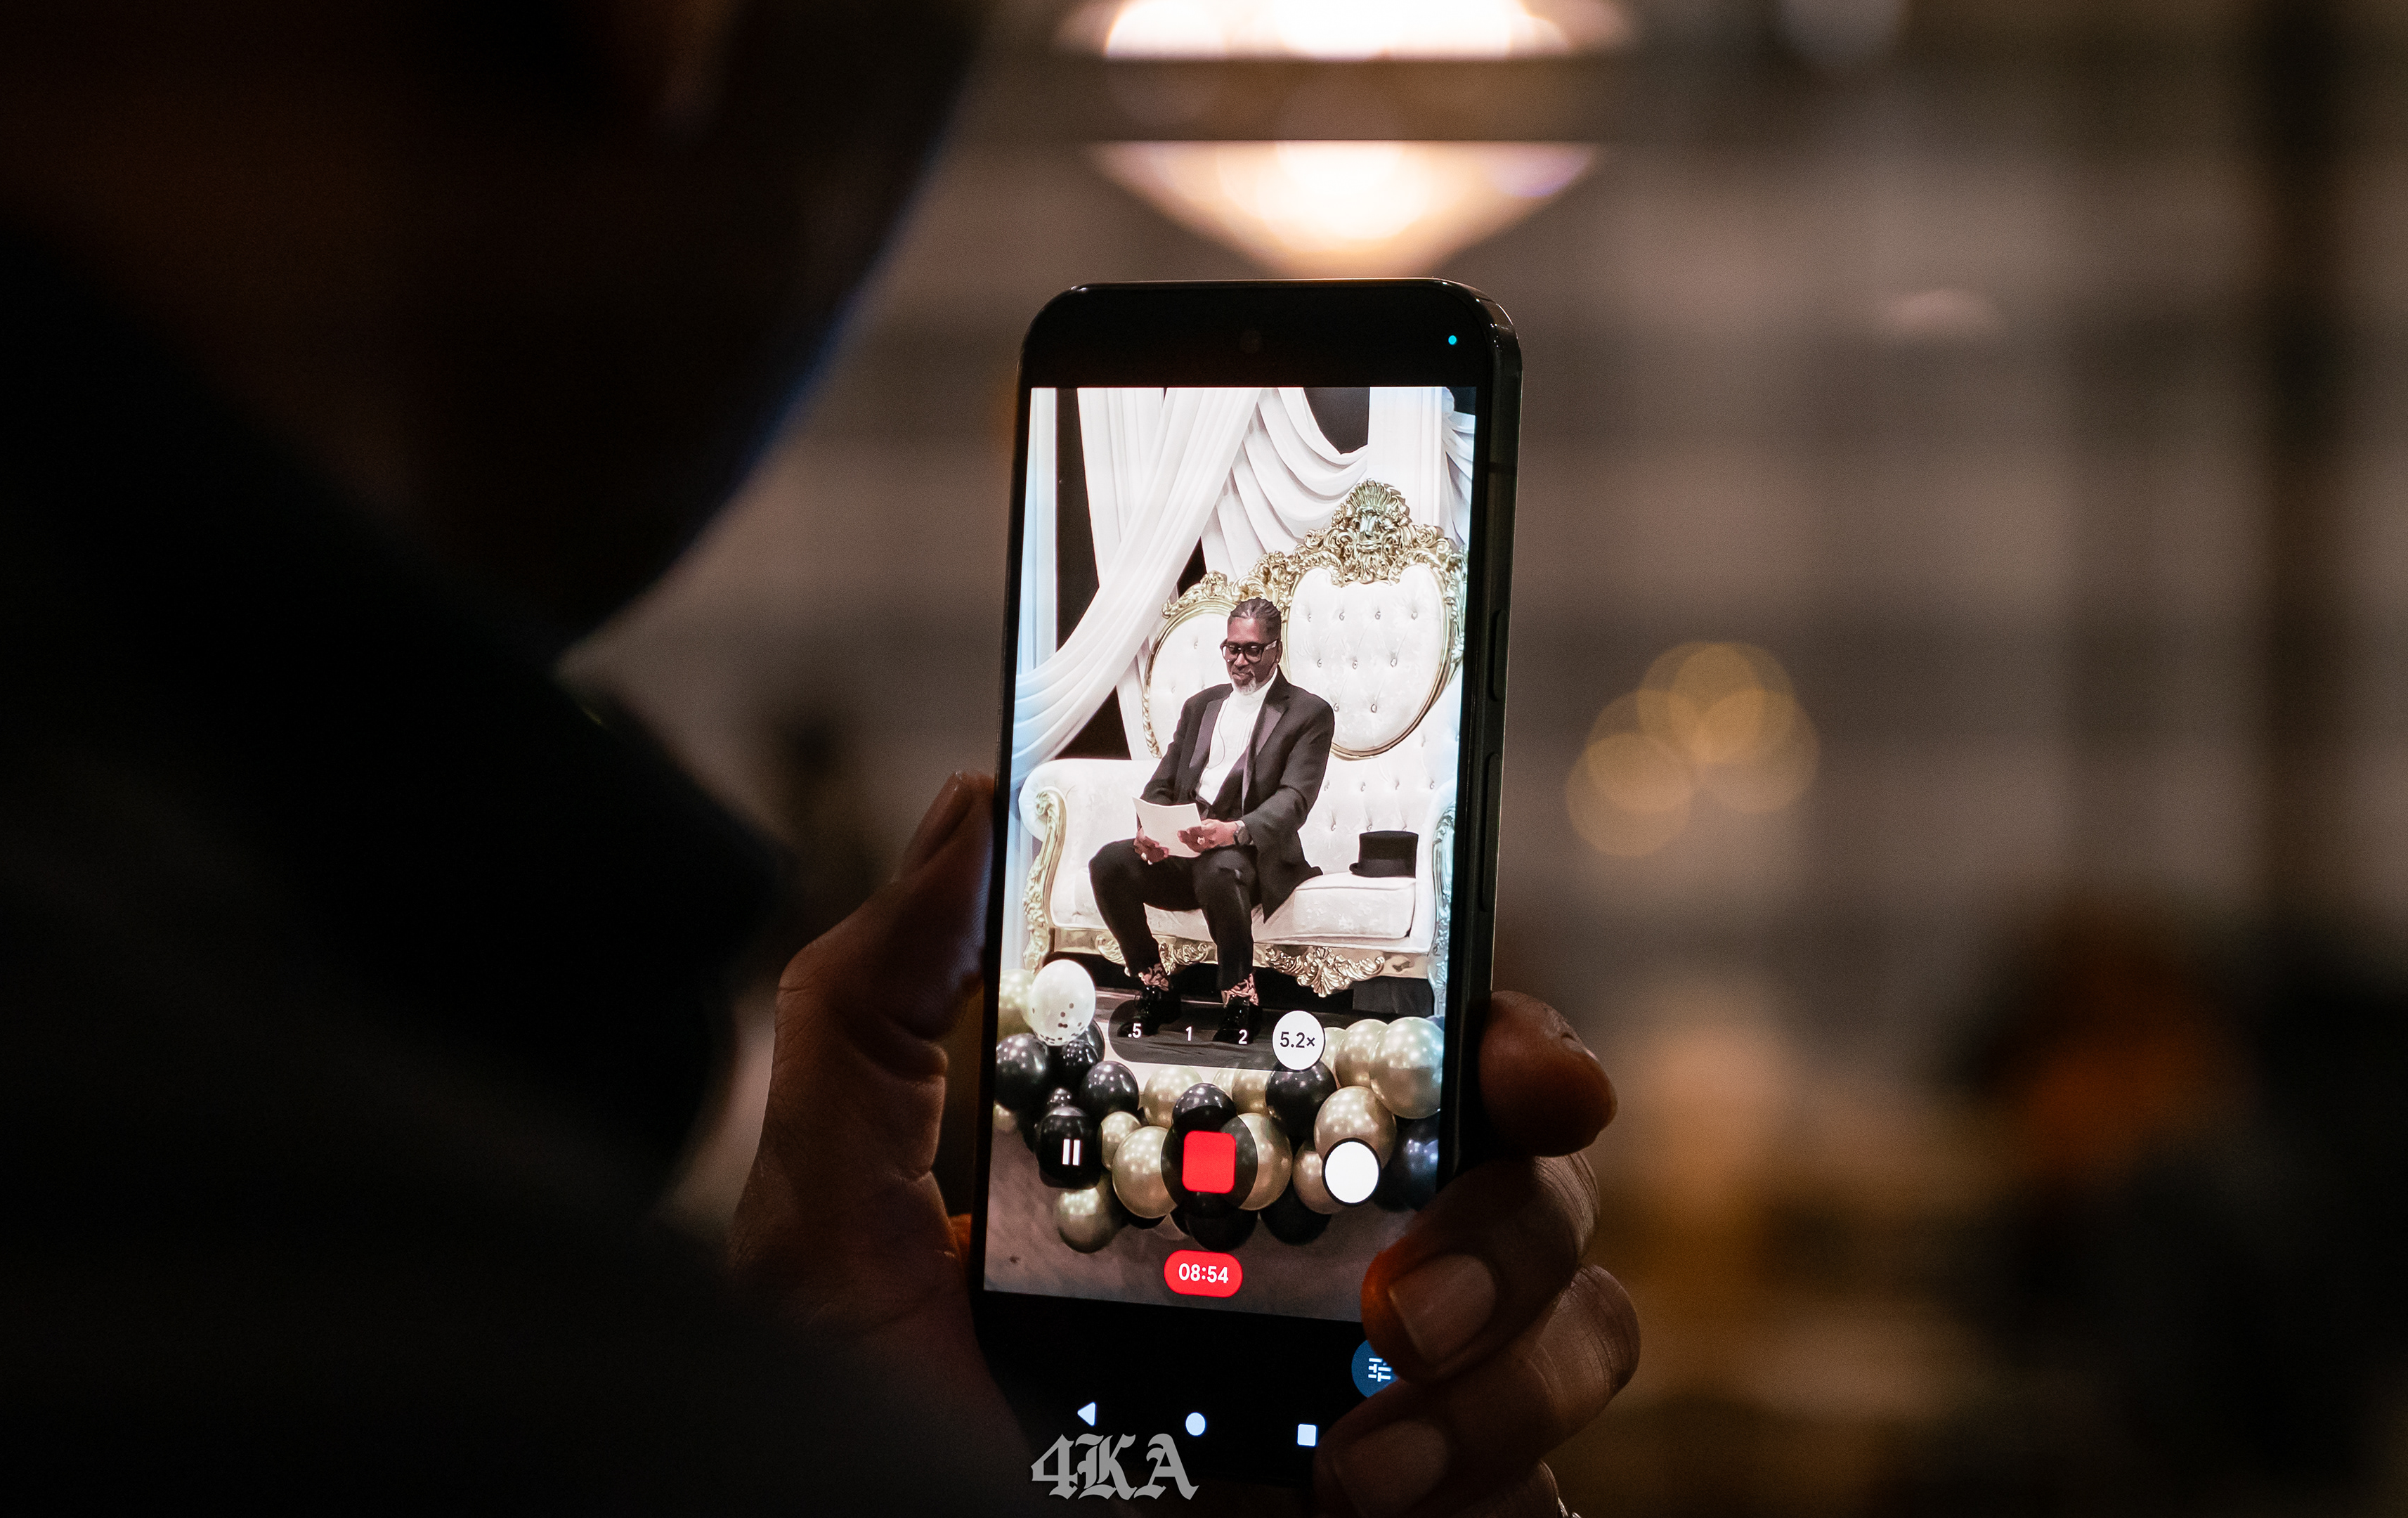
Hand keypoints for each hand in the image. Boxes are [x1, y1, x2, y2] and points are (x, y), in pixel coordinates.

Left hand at [730, 774, 1637, 1512]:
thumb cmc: (847, 1407)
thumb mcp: (831, 1200)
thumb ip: (877, 1005)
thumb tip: (970, 803)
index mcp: (1227, 1154)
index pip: (1411, 1055)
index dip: (1507, 1041)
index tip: (1535, 1072)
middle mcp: (1325, 1259)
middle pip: (1528, 1181)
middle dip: (1518, 1221)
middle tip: (1406, 1300)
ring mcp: (1380, 1395)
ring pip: (1575, 1329)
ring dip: (1510, 1374)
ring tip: (1361, 1456)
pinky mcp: (1410, 1504)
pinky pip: (1539, 1489)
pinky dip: (1495, 1481)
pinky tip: (1362, 1501)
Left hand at [1179, 818, 1240, 851]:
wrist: (1227, 833)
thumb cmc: (1218, 826)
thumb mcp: (1210, 821)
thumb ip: (1201, 823)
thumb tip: (1191, 824)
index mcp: (1212, 828)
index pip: (1202, 830)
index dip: (1194, 830)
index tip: (1187, 830)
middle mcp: (1211, 837)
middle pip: (1197, 838)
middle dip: (1187, 837)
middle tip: (1180, 834)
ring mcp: (1210, 844)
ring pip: (1197, 845)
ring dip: (1188, 842)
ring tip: (1182, 839)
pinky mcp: (1208, 848)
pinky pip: (1199, 848)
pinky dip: (1192, 846)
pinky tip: (1187, 844)